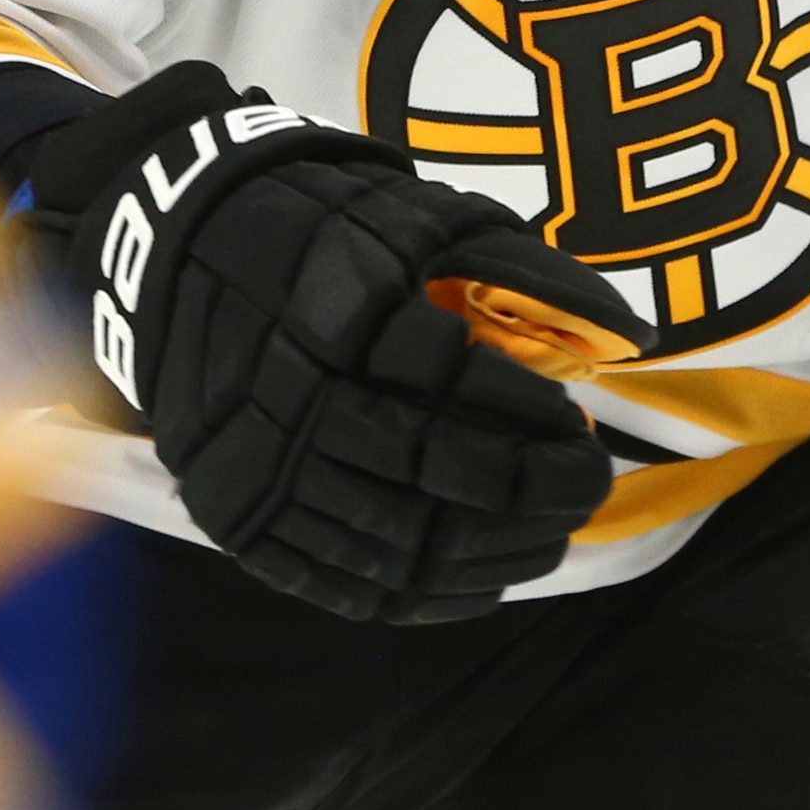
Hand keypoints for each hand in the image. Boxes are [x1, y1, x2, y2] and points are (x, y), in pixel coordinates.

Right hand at [19, 61, 655, 624]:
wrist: (177, 247)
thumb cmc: (325, 224)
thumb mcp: (421, 213)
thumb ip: (524, 268)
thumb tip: (632, 334)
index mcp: (337, 305)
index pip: (453, 380)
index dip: (531, 415)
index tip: (582, 424)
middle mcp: (289, 390)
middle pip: (430, 468)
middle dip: (530, 490)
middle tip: (587, 488)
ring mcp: (257, 463)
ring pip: (393, 539)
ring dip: (491, 551)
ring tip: (551, 536)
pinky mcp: (238, 515)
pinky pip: (343, 582)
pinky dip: (425, 595)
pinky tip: (483, 580)